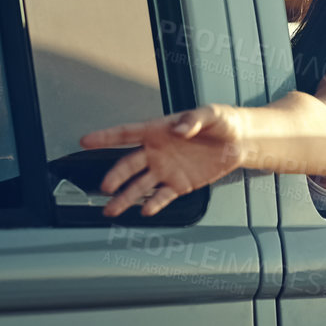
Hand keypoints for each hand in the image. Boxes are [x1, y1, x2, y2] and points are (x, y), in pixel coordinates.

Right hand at [79, 104, 247, 217]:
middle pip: (129, 165)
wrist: (240, 142)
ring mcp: (166, 169)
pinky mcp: (179, 184)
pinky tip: (145, 211)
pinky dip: (154, 204)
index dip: (105, 137)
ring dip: (125, 197)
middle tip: (104, 187)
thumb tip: (180, 129)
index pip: (127, 134)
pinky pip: (163, 196)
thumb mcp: (211, 114)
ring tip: (111, 210)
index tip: (85, 141)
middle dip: (116, 176)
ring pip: (140, 185)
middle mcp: (156, 151)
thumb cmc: (223, 122)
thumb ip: (193, 119)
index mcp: (158, 130)